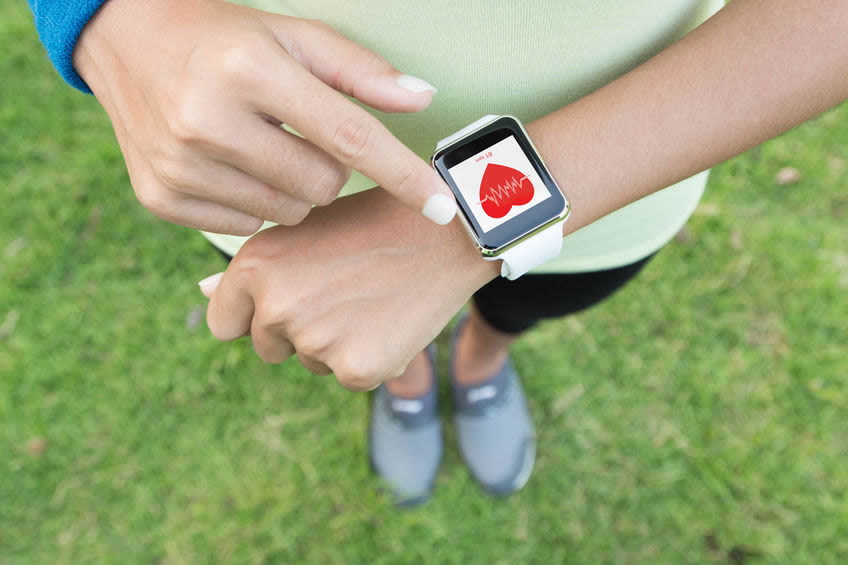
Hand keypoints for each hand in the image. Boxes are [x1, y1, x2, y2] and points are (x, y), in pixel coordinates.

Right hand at [73, 0, 455, 234]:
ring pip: (288, 212)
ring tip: (262, 147)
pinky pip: (246, 227)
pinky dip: (253, 203)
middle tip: (299, 136)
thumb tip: (423, 100)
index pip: (350, 136)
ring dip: (292, 188)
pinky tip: (231, 166)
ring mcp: (179, 164)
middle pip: (322, 185)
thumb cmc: (225, 38)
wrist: (125, 41)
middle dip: (328, 168)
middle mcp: (208, 119)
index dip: (404, 174)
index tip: (444, 207)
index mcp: (251, 69)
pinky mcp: (159, 197)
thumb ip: (360, 71)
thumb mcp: (293, 35)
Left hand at [200, 188, 498, 390]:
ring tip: (370, 297)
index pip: (224, 323)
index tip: (290, 298)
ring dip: (334, 343)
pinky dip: (369, 357)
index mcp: (254, 267)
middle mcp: (275, 307)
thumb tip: (202, 292)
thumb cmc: (371, 223)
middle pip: (267, 347)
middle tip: (343, 289)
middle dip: (297, 329)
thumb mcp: (304, 231)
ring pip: (310, 361)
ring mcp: (314, 341)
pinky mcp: (356, 369)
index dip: (254, 314)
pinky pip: (348, 375)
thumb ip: (255, 270)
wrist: (445, 231)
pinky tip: (390, 318)